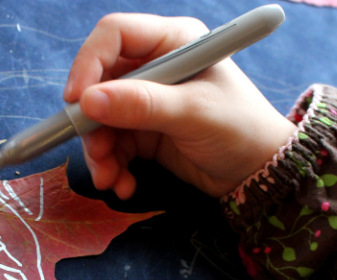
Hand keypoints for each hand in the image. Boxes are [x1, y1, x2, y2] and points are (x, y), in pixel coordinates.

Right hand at [64, 13, 296, 199]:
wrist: (259, 173)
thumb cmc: (239, 129)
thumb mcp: (192, 113)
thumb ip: (142, 105)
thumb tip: (88, 100)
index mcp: (172, 42)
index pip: (114, 37)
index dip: (89, 64)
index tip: (76, 101)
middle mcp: (155, 67)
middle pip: (99, 84)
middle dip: (92, 123)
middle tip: (95, 154)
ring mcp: (147, 101)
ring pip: (100, 120)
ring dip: (100, 153)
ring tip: (110, 180)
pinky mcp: (143, 132)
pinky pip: (112, 146)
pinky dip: (112, 167)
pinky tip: (125, 184)